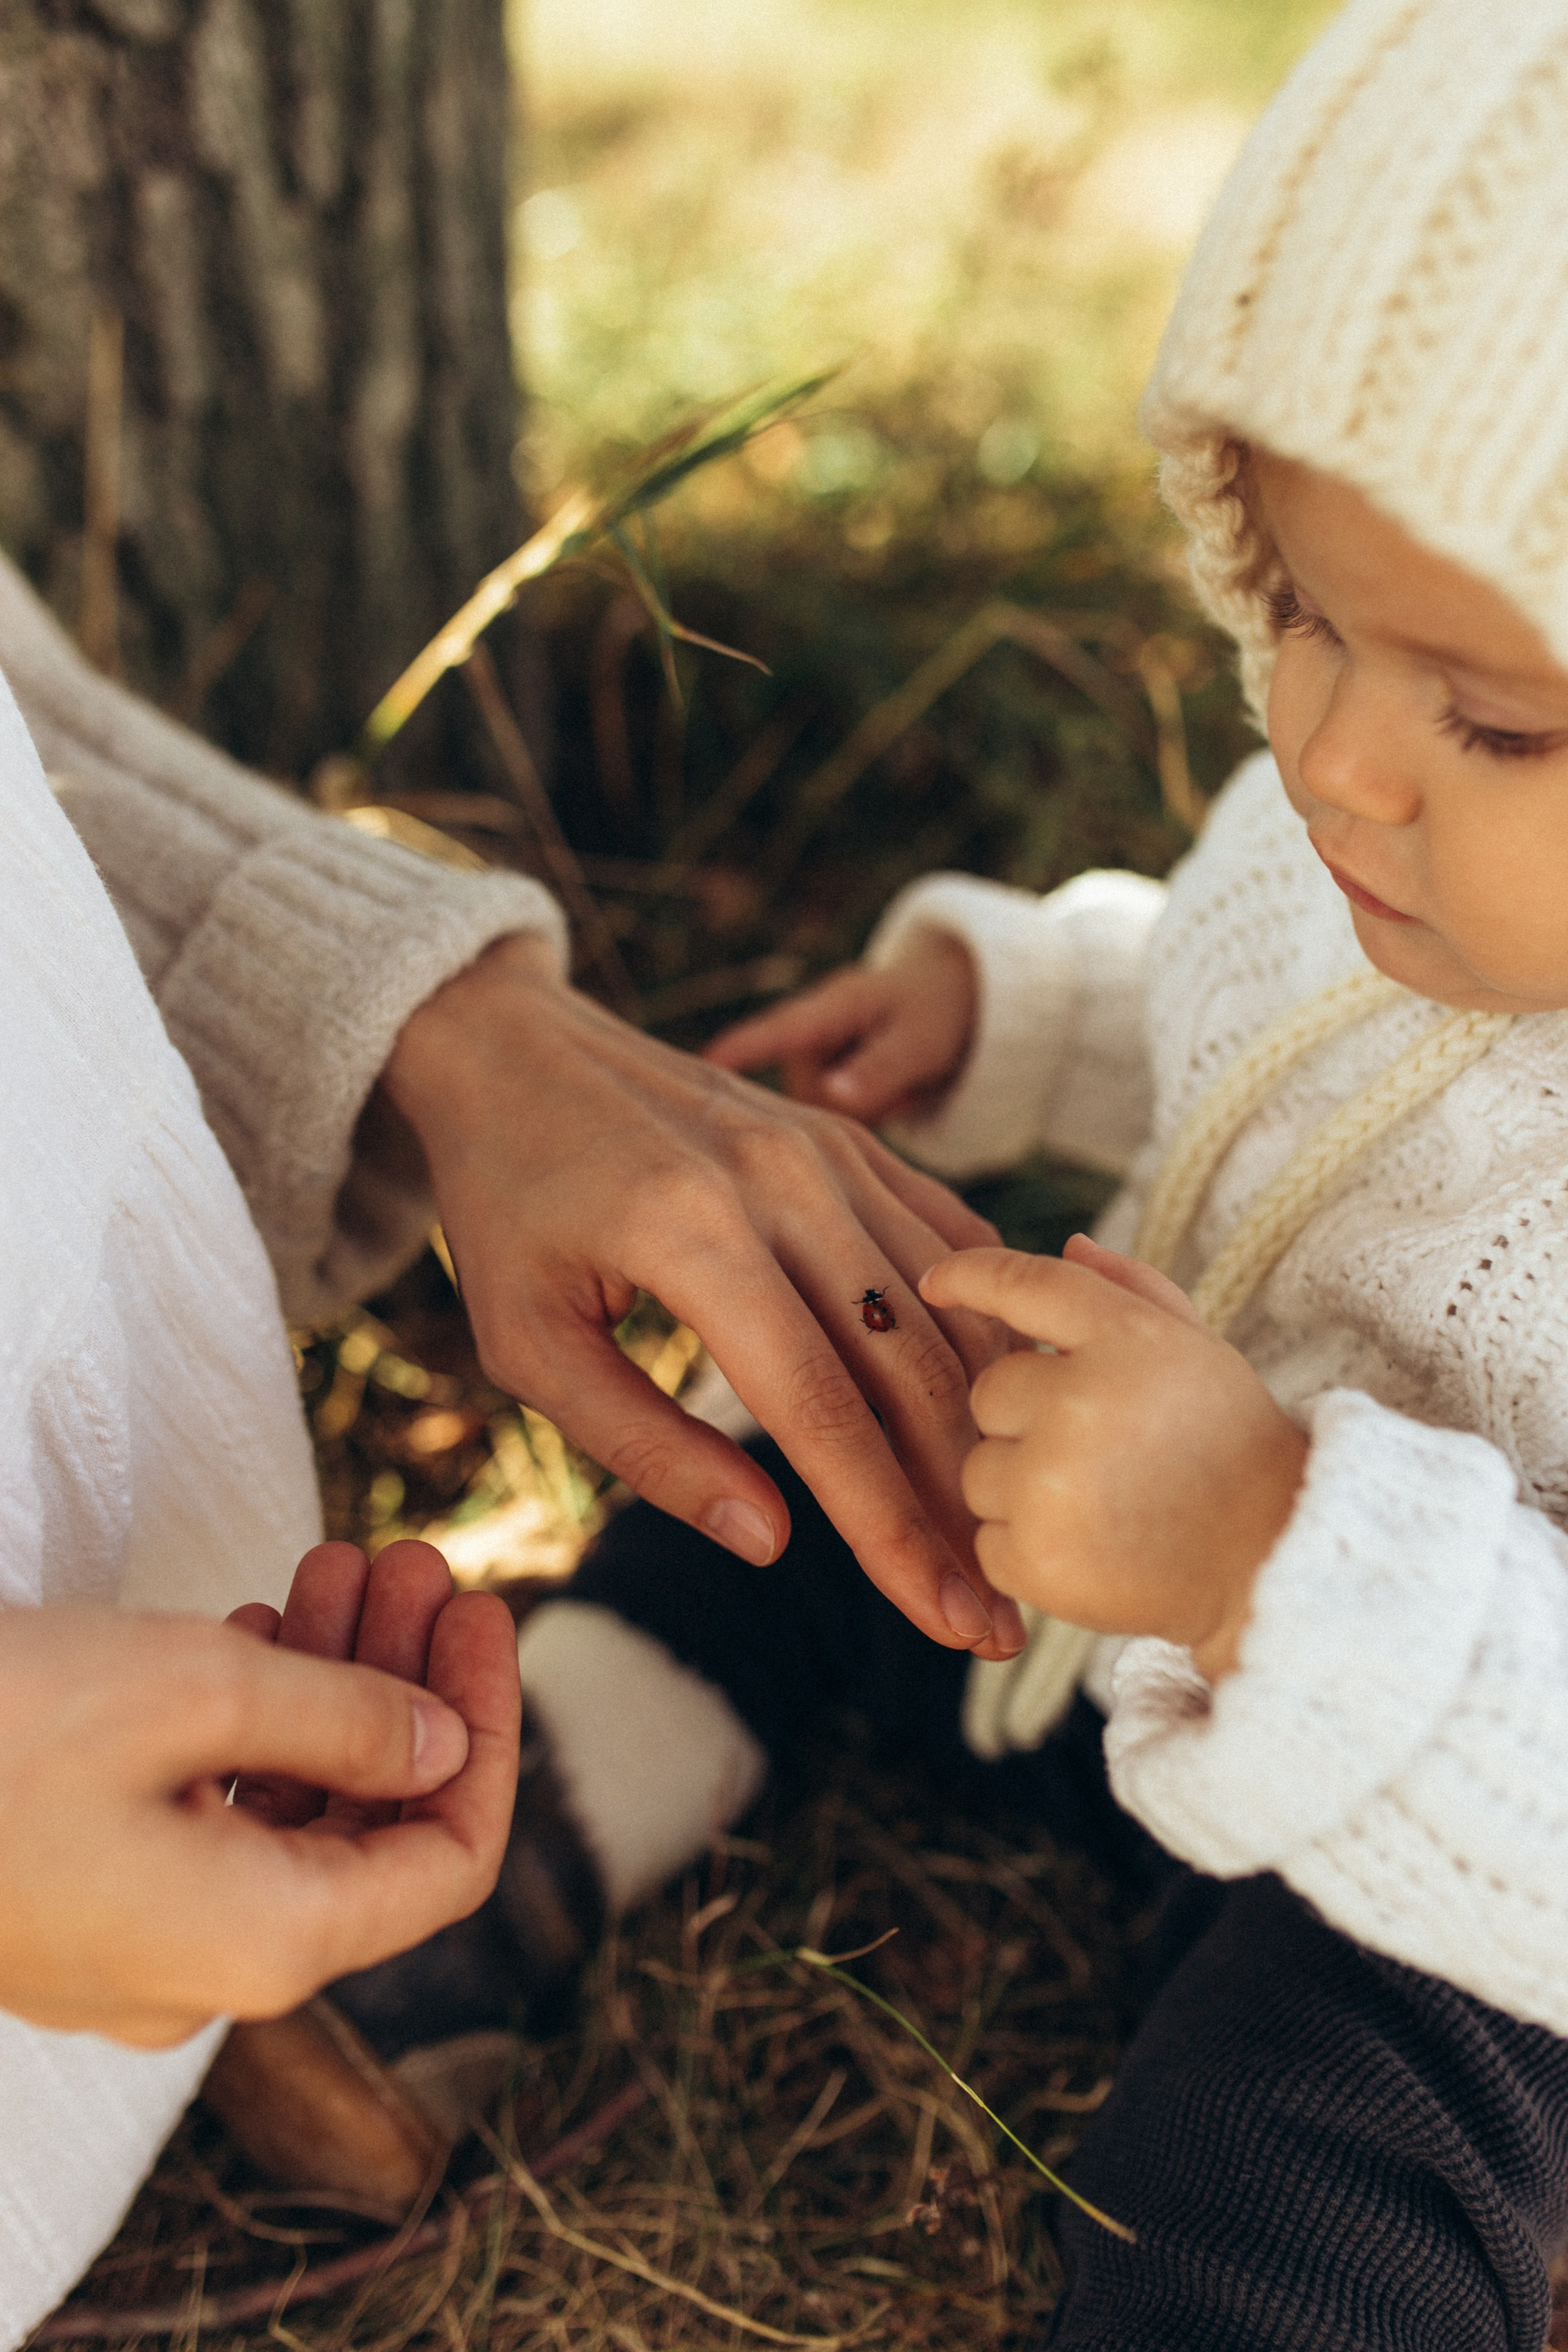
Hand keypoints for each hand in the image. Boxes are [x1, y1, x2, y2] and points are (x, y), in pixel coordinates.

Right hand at [0, 1543, 518, 2047]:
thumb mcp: (199, 1691)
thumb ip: (349, 1724)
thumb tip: (442, 1749)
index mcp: (266, 1942)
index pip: (448, 1860)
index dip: (488, 1731)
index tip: (485, 1610)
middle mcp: (211, 1973)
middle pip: (368, 1827)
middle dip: (404, 1680)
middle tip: (410, 1558)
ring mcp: (138, 1949)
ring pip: (284, 1813)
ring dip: (327, 1685)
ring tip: (340, 1561)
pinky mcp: (78, 1908)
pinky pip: (206, 1822)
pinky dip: (247, 1726)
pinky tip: (251, 1628)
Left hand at [381, 934, 1024, 1660]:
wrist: (511, 1044)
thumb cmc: (505, 1206)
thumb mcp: (527, 1342)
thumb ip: (645, 1447)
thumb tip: (772, 1544)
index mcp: (695, 1235)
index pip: (822, 1413)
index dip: (891, 1531)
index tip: (948, 1622)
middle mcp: (785, 1182)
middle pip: (911, 1371)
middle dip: (960, 1508)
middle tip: (997, 1619)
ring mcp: (831, 1150)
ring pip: (948, 1313)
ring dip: (987, 1434)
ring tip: (1005, 1536)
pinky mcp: (850, 1138)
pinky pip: (949, 1242)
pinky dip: (986, 1330)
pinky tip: (1005, 1410)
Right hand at [704, 933, 977, 1122]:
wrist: (945, 1005)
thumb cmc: (932, 1012)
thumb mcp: (919, 1039)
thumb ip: (879, 1069)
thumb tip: (833, 1097)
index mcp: (827, 1009)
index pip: (774, 1033)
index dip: (738, 1051)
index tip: (699, 1065)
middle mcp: (805, 1038)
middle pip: (800, 1098)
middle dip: (850, 1106)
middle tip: (899, 1084)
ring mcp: (807, 1065)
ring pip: (814, 1117)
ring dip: (861, 1114)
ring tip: (896, 1084)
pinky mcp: (816, 1088)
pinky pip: (826, 1125)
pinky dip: (861, 1117)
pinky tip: (884, 1095)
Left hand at [919, 1235, 1308, 1681]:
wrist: (1271, 1559)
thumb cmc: (1231, 1444)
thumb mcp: (1197, 1348)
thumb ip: (1131, 1288)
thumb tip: (1069, 1244)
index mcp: (1125, 1338)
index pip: (1027, 1285)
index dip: (972, 1276)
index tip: (936, 1280)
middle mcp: (1081, 1402)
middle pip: (989, 1392)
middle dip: (1026, 1418)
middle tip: (1098, 1449)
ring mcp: (1052, 1484)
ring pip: (979, 1469)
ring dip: (1021, 1485)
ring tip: (1101, 1503)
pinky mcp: (1035, 1558)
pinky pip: (986, 1539)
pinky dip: (1025, 1548)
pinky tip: (1092, 1548)